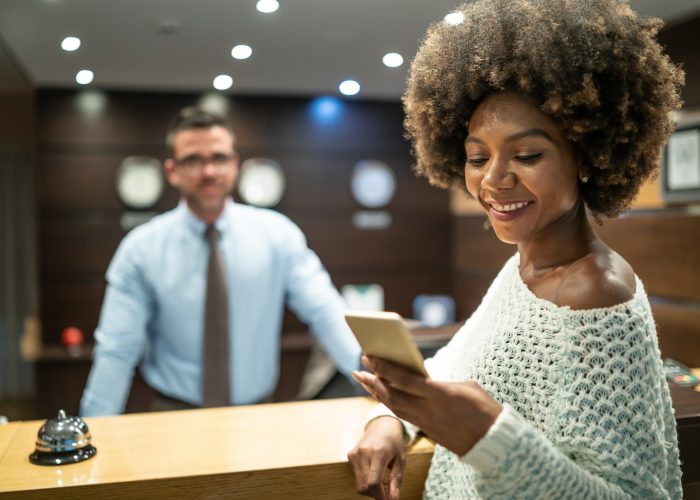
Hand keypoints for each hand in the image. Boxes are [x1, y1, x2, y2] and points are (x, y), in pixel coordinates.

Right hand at [348, 416, 405, 499]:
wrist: (382, 425)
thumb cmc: (394, 442)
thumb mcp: (400, 460)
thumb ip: (396, 480)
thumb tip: (393, 499)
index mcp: (379, 452)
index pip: (374, 482)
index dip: (380, 496)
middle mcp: (364, 453)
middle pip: (365, 486)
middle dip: (376, 494)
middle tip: (387, 493)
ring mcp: (355, 453)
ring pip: (359, 484)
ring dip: (371, 489)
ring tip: (382, 483)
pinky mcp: (350, 455)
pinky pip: (356, 477)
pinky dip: (365, 481)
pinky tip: (374, 474)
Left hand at [353, 356, 501, 455]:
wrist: (494, 441)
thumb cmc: (484, 408)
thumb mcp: (465, 386)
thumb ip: (441, 381)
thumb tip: (424, 377)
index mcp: (439, 394)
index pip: (404, 380)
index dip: (384, 368)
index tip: (369, 357)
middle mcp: (429, 410)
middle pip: (393, 396)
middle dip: (373, 382)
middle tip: (358, 369)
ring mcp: (427, 423)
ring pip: (395, 408)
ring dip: (378, 393)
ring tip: (365, 381)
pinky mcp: (428, 432)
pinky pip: (404, 416)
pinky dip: (392, 404)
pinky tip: (385, 396)